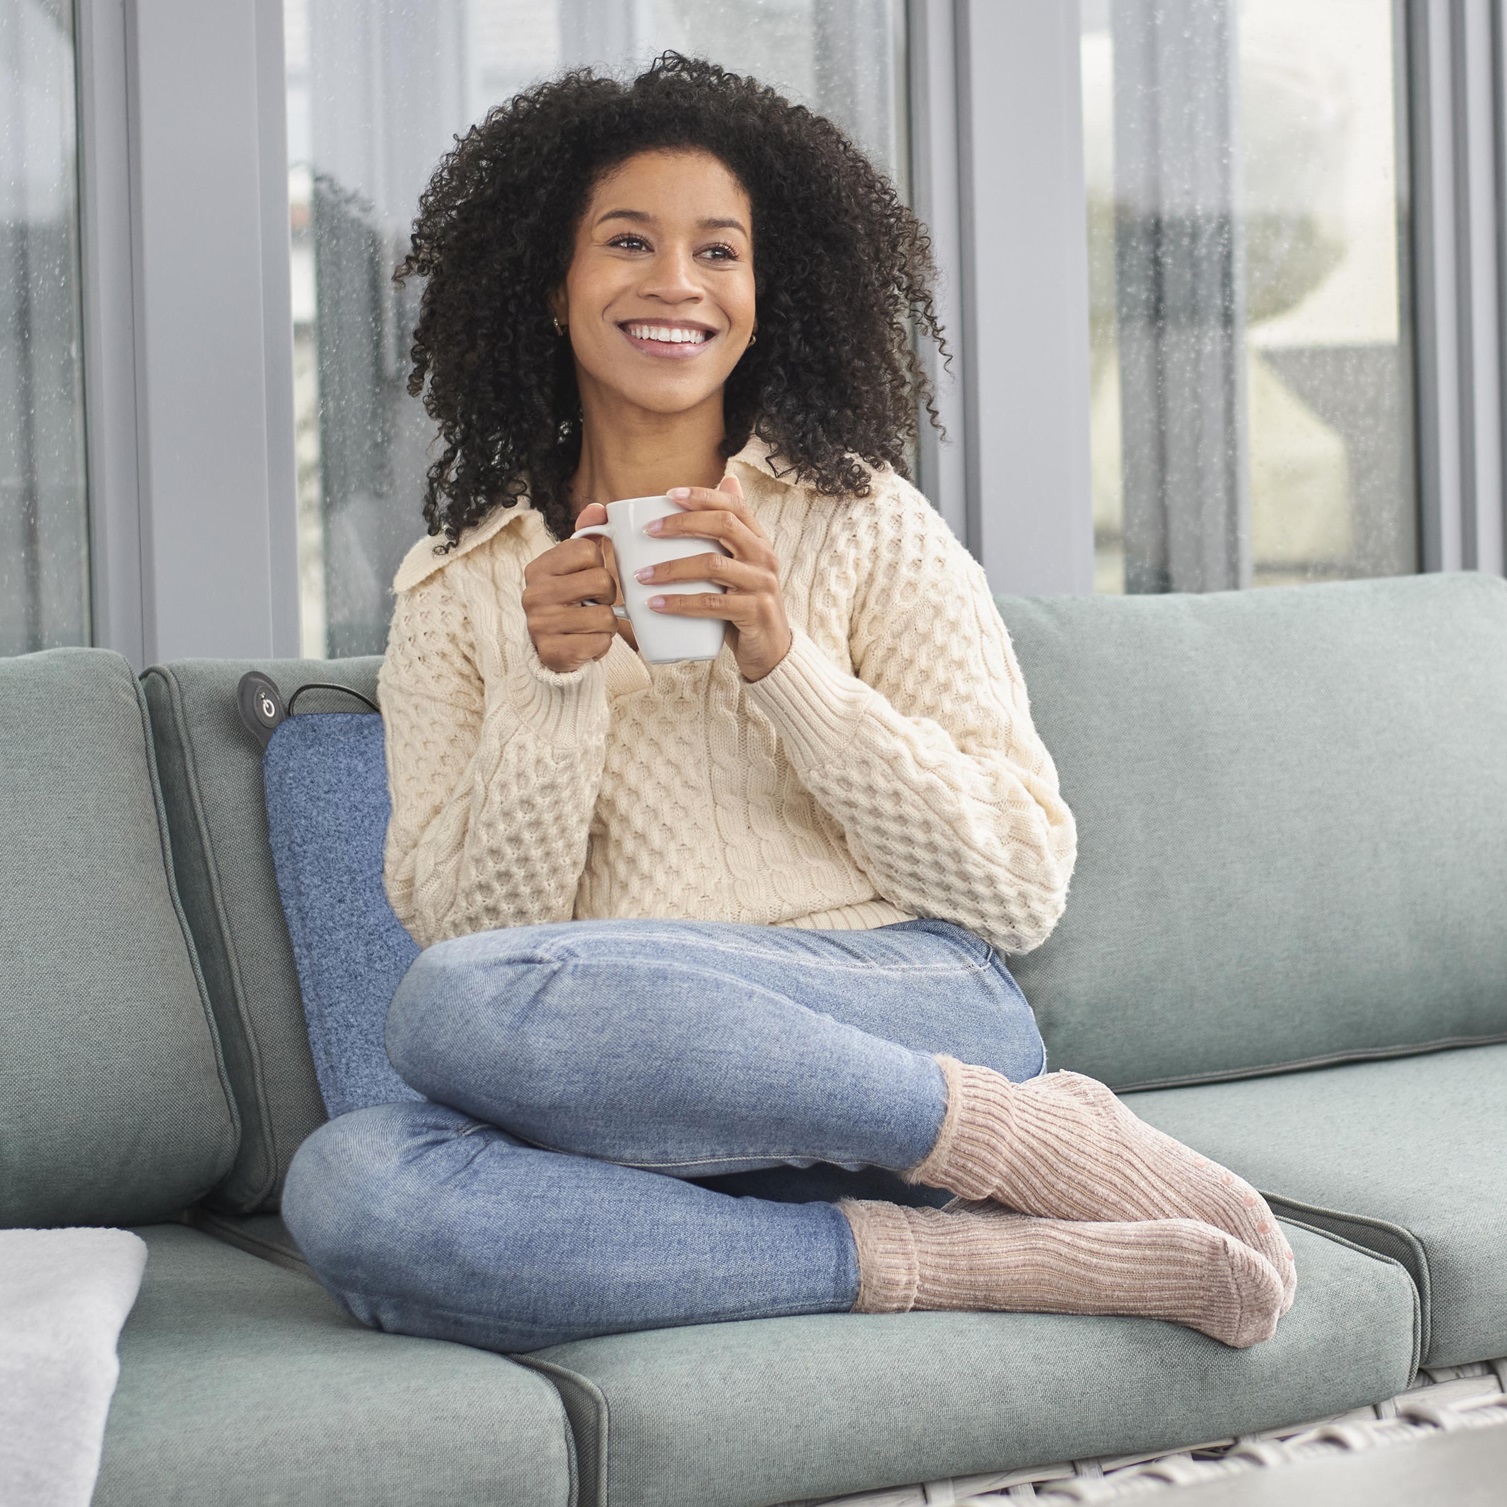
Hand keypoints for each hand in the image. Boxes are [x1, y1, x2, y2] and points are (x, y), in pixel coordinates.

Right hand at [521, 502, 621, 673]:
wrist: (553, 650)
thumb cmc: (569, 602)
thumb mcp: (573, 568)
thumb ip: (586, 536)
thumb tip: (598, 509)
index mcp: (539, 567)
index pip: (587, 551)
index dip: (599, 566)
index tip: (588, 578)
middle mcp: (534, 594)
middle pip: (601, 581)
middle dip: (607, 595)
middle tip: (593, 603)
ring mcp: (540, 625)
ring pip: (605, 616)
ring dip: (606, 623)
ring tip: (590, 624)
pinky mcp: (553, 652)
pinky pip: (600, 643)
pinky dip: (601, 644)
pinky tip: (586, 642)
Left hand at [636, 475, 793, 681]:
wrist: (772, 650)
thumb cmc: (746, 605)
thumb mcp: (739, 568)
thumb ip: (729, 535)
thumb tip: (725, 480)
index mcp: (759, 541)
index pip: (734, 506)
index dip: (703, 496)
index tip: (670, 494)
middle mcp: (765, 557)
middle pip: (724, 525)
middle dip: (681, 523)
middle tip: (648, 531)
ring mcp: (762, 584)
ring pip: (712, 565)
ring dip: (671, 568)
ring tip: (640, 576)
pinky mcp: (755, 612)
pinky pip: (711, 604)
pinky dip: (680, 603)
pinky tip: (656, 604)